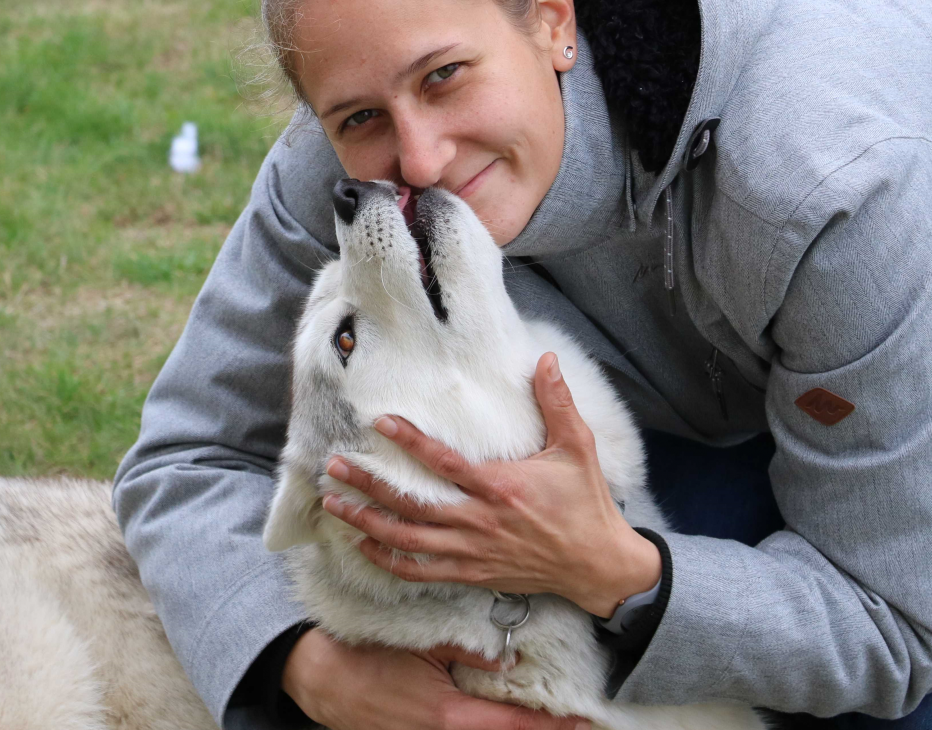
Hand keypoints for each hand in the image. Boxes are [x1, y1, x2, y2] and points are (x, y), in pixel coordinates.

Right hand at [281, 628, 590, 729]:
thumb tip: (509, 655)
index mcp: (448, 716)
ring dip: (512, 728)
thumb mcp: (423, 642)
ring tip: (546, 720)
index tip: (583, 721)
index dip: (551, 726)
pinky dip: (486, 728)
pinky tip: (501, 717)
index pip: (512, 725)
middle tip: (574, 721)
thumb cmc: (368, 656)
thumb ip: (468, 650)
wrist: (320, 678)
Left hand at [321, 352, 660, 616]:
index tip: (380, 422)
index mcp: (501, 487)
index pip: (444, 463)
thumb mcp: (577, 447)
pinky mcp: (472, 573)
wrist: (597, 564)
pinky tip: (364, 545)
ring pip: (407, 540)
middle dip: (369, 485)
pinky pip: (420, 571)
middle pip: (411, 505)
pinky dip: (388, 560)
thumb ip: (557, 402)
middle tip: (334, 467)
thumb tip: (545, 358)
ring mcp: (472, 552)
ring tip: (334, 503)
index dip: (410, 442)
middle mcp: (480, 522)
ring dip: (366, 521)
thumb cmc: (586, 502)